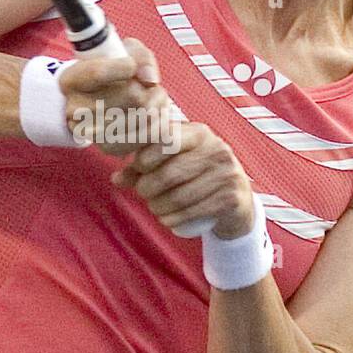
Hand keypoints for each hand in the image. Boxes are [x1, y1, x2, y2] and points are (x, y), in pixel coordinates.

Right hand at [58, 37, 179, 157]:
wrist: (97, 103)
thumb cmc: (111, 72)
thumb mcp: (121, 51)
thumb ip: (139, 57)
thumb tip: (150, 80)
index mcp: (72, 80)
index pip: (98, 73)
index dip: (123, 67)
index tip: (131, 65)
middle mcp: (75, 109)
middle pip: (130, 95)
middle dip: (151, 89)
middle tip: (156, 88)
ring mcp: (90, 133)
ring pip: (143, 117)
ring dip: (160, 107)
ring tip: (159, 101)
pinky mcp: (108, 148)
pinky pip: (146, 138)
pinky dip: (159, 125)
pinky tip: (158, 117)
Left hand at [111, 123, 255, 238]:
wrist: (236, 196)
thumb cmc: (195, 174)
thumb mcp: (172, 161)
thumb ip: (142, 168)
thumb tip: (116, 179)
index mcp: (198, 133)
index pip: (166, 139)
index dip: (145, 157)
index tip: (138, 167)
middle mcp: (215, 149)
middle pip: (169, 173)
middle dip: (148, 188)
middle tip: (143, 193)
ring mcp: (225, 174)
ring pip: (180, 197)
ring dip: (158, 207)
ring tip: (154, 207)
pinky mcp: (230, 198)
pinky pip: (193, 212)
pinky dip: (173, 219)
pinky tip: (167, 219)